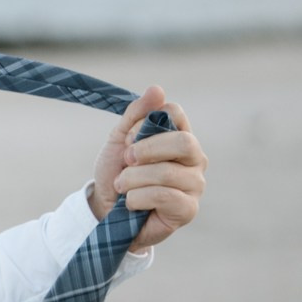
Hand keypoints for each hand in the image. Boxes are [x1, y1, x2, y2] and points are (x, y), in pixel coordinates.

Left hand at [87, 88, 206, 250]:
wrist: (106, 212)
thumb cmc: (117, 174)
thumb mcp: (119, 141)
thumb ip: (136, 115)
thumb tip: (157, 89)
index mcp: (179, 136)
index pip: (175, 113)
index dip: (146, 124)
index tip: (128, 139)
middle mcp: (194, 158)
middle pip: (184, 142)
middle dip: (146, 150)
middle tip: (126, 160)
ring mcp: (195, 184)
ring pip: (168, 173)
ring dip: (133, 179)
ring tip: (122, 186)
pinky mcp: (189, 209)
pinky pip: (165, 196)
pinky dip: (138, 198)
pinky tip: (131, 204)